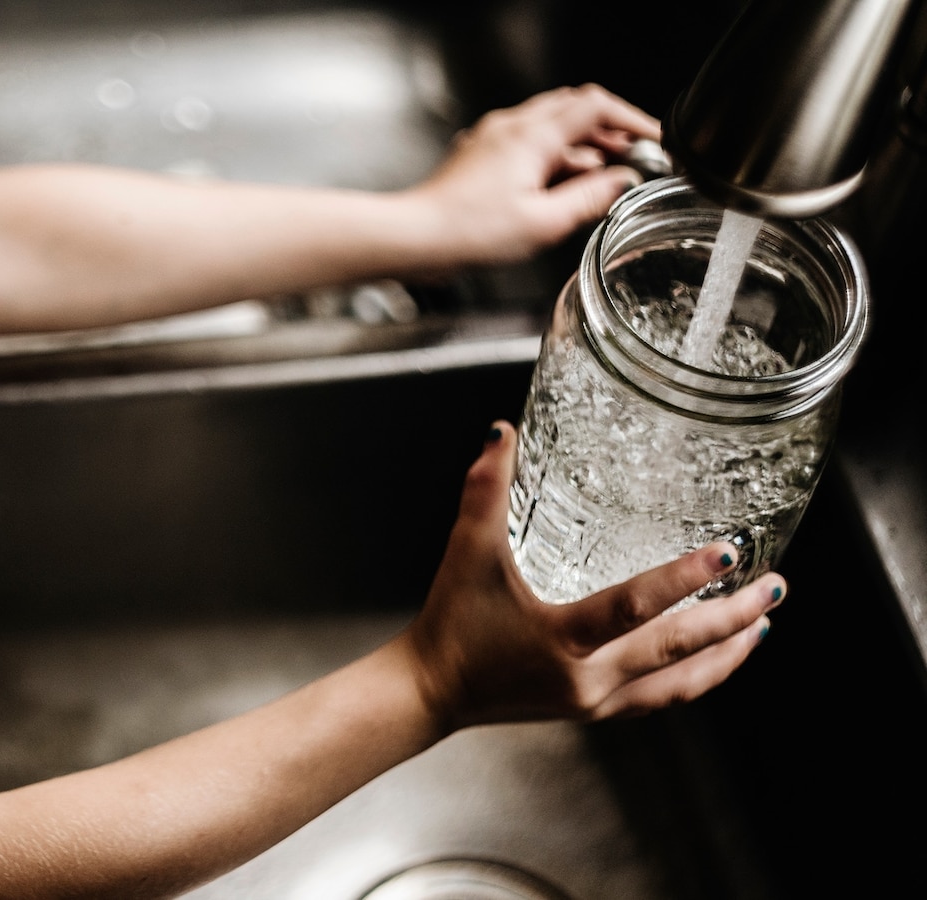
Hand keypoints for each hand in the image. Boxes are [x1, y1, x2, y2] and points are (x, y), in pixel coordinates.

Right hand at [402, 422, 780, 728]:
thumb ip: (485, 491)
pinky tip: (715, 657)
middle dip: (734, 618)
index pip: (635, 608)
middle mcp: (587, 678)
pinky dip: (697, 676)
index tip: (728, 554)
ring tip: (762, 625)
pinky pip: (661, 697)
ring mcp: (595, 701)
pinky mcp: (594, 711)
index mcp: (561, 638)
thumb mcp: (466, 553)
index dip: (683, 579)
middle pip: (679, 650)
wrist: (431, 692)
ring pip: (681, 684)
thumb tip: (502, 433)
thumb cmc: (450, 623)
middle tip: (774, 587)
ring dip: (727, 654)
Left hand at [405, 84, 659, 269]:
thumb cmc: (468, 231)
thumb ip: (590, 199)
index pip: (596, 107)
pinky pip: (526, 143)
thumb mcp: (543, 223)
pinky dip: (551, 158)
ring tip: (596, 181)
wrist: (415, 237)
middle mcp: (511, 127)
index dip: (632, 119)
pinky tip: (555, 188)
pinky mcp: (480, 155)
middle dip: (608, 133)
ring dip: (579, 147)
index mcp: (532, 136)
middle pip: (574, 110)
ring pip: (550, 126)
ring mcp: (492, 138)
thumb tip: (623, 183)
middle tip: (629, 160)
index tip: (652, 139)